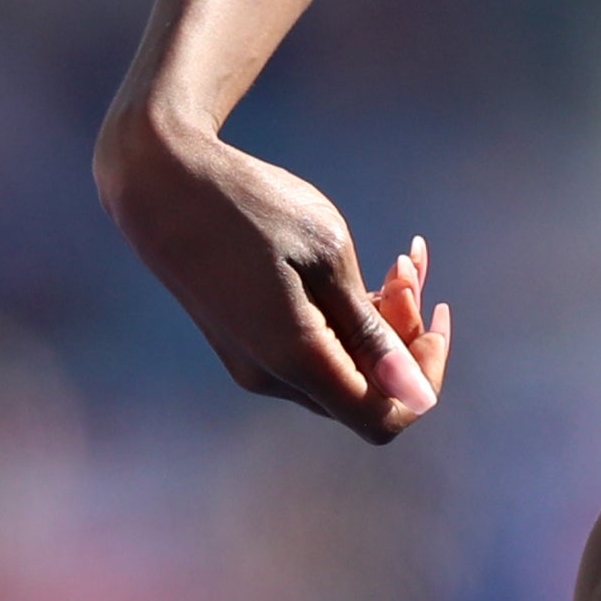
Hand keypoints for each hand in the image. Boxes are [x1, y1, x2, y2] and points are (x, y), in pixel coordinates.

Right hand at [98, 115, 449, 445]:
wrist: (165, 184)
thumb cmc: (251, 210)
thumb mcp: (327, 258)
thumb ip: (373, 332)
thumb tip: (419, 400)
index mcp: (296, 361)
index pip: (385, 416)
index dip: (422, 378)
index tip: (435, 313)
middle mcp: (273, 377)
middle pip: (366, 390)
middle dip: (403, 336)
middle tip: (408, 269)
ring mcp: (256, 362)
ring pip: (343, 365)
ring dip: (380, 320)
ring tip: (398, 261)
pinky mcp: (248, 340)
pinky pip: (316, 347)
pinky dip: (348, 315)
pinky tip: (367, 270)